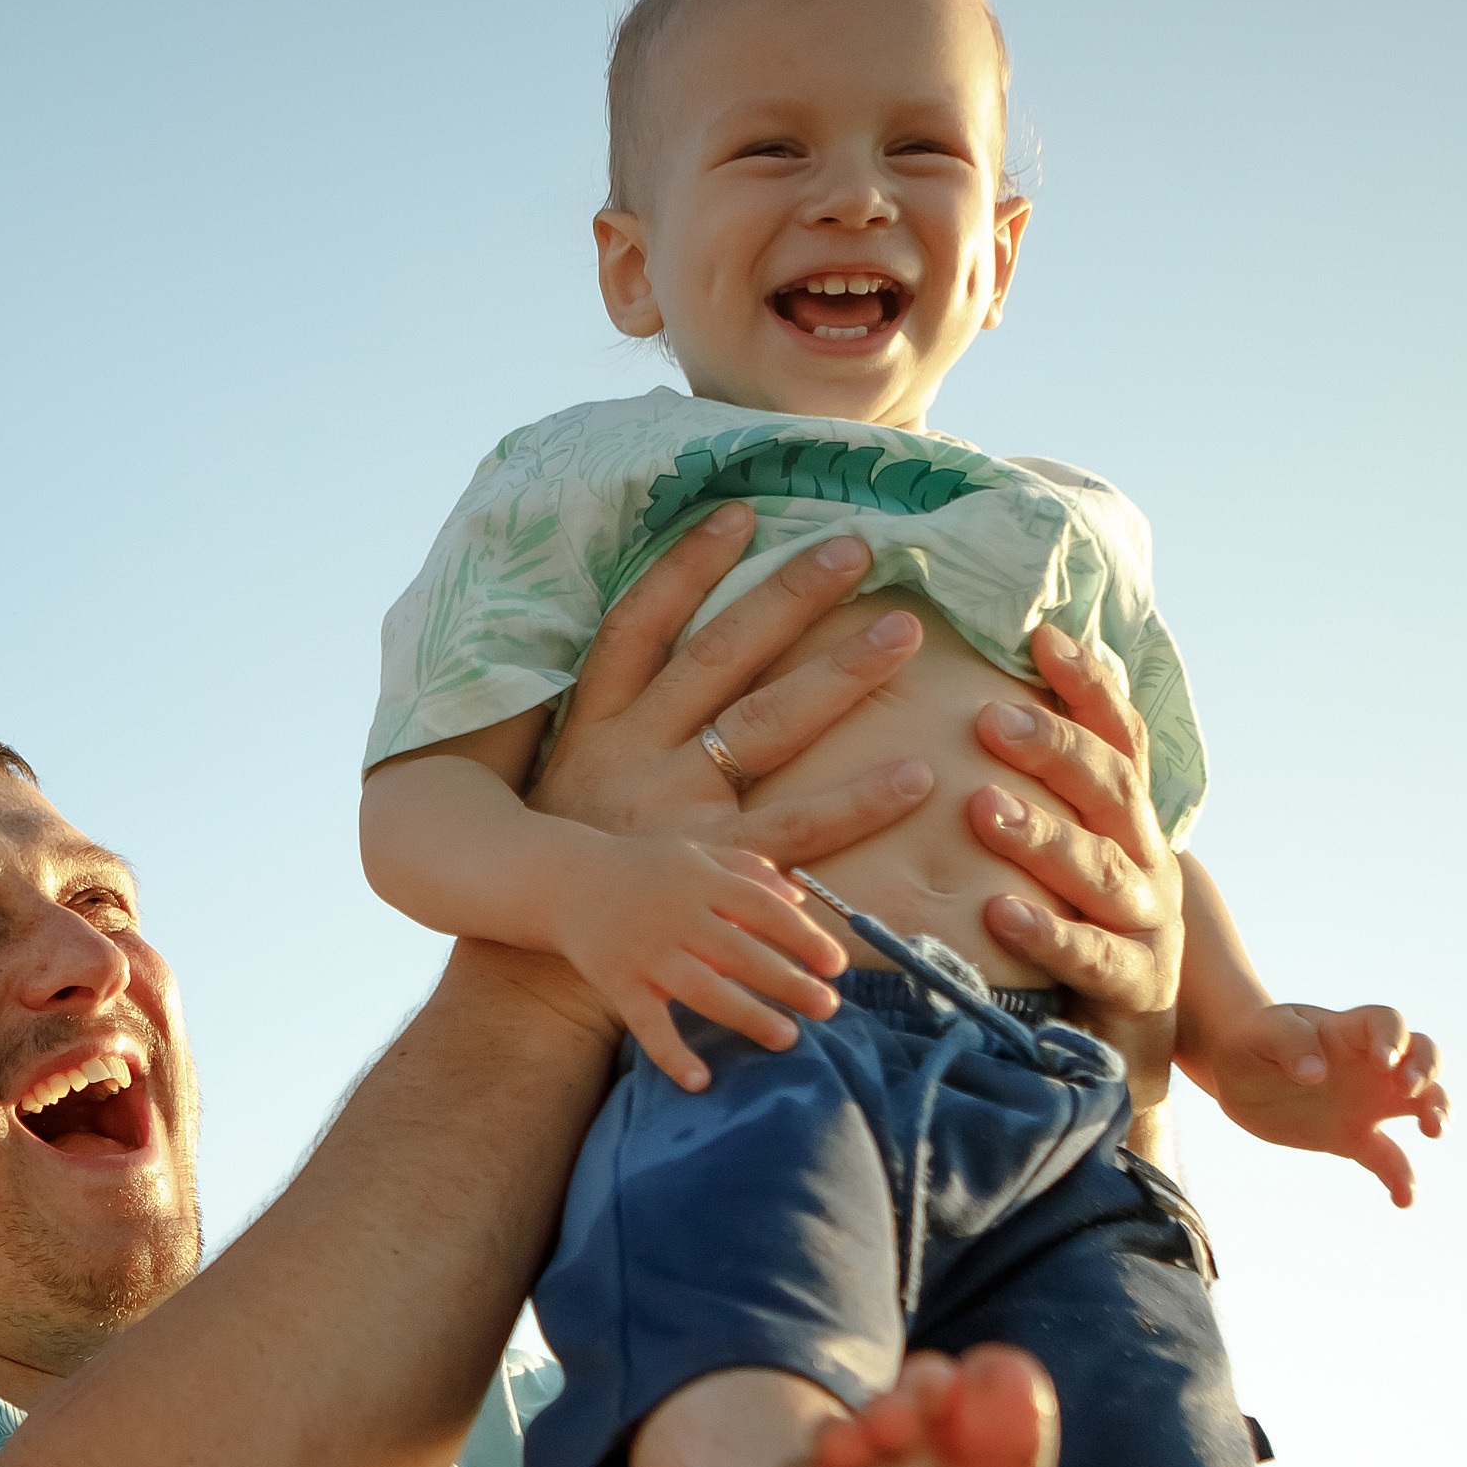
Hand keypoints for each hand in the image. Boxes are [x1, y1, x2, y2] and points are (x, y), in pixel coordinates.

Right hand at [532, 503, 939, 873]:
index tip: (740, 513)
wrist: (550, 953)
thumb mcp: (561, 774)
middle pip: (720, 656)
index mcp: (595, 726)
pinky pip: (800, 829)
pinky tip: (917, 774)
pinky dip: (860, 802)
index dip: (685, 565)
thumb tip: (650, 654)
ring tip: (903, 633)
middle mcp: (634, 755)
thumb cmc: (568, 859)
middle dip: (788, 597)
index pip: (637, 626)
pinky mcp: (714, 869)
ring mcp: (676, 811)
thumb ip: (606, 718)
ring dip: (838, 673)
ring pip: (766, 724)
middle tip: (856, 548)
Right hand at [553, 830, 845, 1088]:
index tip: (836, 965)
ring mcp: (646, 952)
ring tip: (787, 1039)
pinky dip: (671, 1054)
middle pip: (742, 952)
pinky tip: (700, 1080)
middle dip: (788, 981)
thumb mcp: (694, 855)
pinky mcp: (617, 983)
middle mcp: (676, 916)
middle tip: (828, 1009)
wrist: (564, 880)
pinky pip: (647, 1024)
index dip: (803, 937)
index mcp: (701, 881)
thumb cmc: (641, 868)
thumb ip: (746, 872)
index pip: (763, 909)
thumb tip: (800, 900)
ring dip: (748, 1015)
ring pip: (703, 990)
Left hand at [966, 624, 1182, 1103]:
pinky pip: (1090, 957)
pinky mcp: (1134, 991)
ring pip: (1100, 869)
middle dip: (1056, 749)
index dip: (1088, 686)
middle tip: (990, 719)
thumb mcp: (1066, 864)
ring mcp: (1146, 927)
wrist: (1121, 1057)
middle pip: (1111, 791)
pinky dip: (1047, 933)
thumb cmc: (1075, 941)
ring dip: (1042, 836)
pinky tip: (999, 912)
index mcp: (1131, 823)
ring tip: (980, 807)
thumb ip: (1045, 798)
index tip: (1042, 636)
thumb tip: (981, 706)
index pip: (1119, 739)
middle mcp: (1147, 863)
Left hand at [1197, 1002, 1447, 1206]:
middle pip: (1422, 1055)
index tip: (1384, 1061)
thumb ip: (1289, 1043)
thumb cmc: (1255, 1041)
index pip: (1386, 1023)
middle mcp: (1369, 1064)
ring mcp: (1368, 1101)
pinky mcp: (1354, 1138)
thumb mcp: (1262, 1033)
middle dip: (1428, 1070)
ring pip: (1421, 1103)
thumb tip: (1314, 1073)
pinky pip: (1388, 1159)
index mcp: (1348, 1030)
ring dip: (1437, 1112)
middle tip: (1412, 1090)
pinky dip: (1401, 1179)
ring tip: (1434, 1130)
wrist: (1238, 1074)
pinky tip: (1405, 1201)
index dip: (1394, 1039)